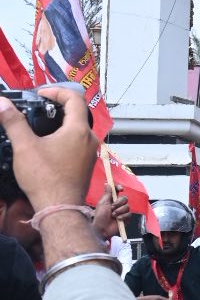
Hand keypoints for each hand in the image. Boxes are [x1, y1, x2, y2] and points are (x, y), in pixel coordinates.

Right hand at [0, 86, 96, 210]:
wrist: (59, 209)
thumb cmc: (45, 179)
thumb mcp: (25, 146)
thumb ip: (14, 122)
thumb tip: (2, 103)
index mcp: (79, 130)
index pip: (74, 98)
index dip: (57, 91)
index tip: (41, 94)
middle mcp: (90, 139)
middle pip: (78, 111)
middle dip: (59, 105)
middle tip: (40, 105)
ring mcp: (90, 152)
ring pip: (79, 127)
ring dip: (62, 121)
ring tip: (41, 123)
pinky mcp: (87, 163)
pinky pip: (78, 141)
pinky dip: (66, 135)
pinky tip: (49, 142)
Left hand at [92, 189, 128, 239]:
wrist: (102, 228)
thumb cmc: (100, 216)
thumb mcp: (103, 203)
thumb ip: (107, 193)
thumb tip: (107, 183)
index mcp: (111, 199)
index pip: (118, 191)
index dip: (120, 188)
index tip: (120, 189)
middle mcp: (118, 205)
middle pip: (125, 198)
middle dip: (119, 203)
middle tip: (112, 208)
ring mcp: (122, 212)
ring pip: (127, 206)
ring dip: (120, 211)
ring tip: (113, 215)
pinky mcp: (126, 218)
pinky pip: (129, 214)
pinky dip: (123, 216)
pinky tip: (118, 219)